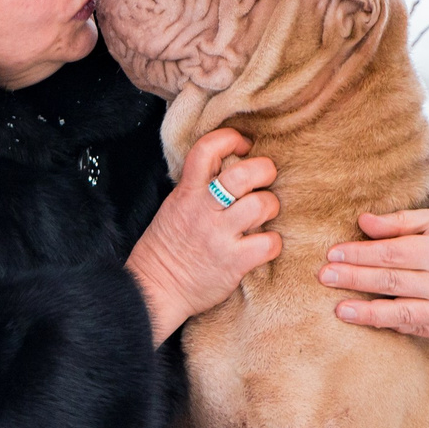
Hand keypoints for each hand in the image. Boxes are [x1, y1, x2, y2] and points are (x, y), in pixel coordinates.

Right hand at [127, 129, 280, 340]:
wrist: (155, 288)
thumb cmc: (167, 247)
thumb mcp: (175, 205)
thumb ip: (199, 186)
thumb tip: (229, 166)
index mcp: (187, 192)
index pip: (207, 149)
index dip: (231, 139)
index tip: (243, 146)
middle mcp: (203, 210)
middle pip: (244, 174)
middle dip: (264, 170)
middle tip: (265, 179)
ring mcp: (219, 236)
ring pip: (261, 205)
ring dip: (270, 206)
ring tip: (264, 214)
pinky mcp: (234, 263)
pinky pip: (269, 243)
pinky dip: (273, 243)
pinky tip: (263, 244)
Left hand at [319, 208, 428, 338]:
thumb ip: (399, 223)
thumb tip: (362, 222)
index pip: (391, 253)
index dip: (359, 254)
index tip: (332, 254)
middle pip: (391, 282)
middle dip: (354, 280)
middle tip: (324, 277)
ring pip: (401, 313)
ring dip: (367, 313)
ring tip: (339, 310)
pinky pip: (416, 329)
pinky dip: (392, 324)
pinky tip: (371, 319)